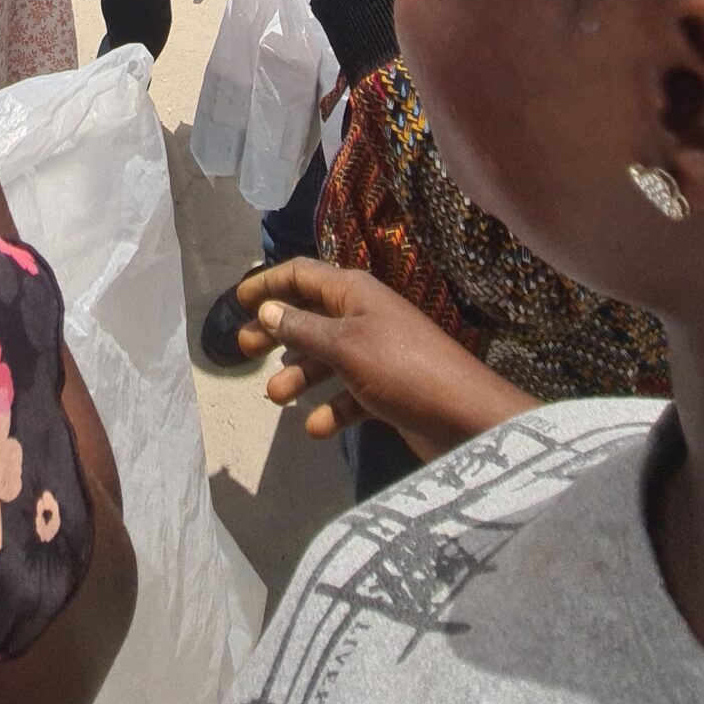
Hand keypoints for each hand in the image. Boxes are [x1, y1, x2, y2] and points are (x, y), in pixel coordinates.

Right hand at [234, 256, 533, 460]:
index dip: (269, 282)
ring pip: (325, 359)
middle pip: (309, 317)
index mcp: (354, 293)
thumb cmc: (402, 369)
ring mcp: (375, 355)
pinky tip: (316, 428)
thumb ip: (303, 329)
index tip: (238, 298)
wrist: (465, 417)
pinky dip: (331, 409)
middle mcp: (362, 318)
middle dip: (276, 332)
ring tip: (276, 398)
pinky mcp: (386, 391)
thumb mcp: (346, 346)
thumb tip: (267, 308)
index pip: (302, 275)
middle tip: (244, 349)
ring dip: (299, 376)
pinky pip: (348, 395)